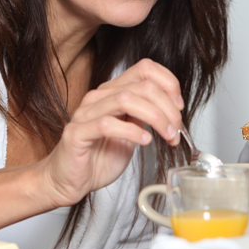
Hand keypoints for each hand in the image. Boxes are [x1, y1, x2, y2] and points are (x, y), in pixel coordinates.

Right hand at [41, 59, 183, 207]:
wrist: (70, 180)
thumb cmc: (98, 158)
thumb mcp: (132, 133)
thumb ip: (146, 116)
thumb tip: (172, 108)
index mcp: (113, 92)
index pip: (145, 68)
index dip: (168, 83)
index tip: (178, 107)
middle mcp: (99, 97)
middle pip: (142, 85)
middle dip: (167, 108)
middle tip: (176, 130)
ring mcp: (86, 113)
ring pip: (126, 99)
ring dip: (155, 117)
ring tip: (166, 136)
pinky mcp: (77, 133)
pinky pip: (107, 124)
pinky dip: (132, 132)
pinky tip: (144, 141)